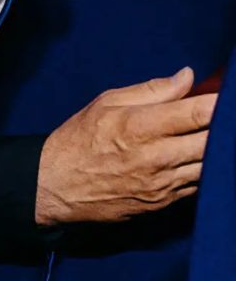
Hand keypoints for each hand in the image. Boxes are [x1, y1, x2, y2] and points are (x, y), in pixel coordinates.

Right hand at [35, 69, 216, 225]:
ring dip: (217, 148)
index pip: (194, 115)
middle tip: (225, 115)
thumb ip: (152, 90)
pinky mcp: (165, 203)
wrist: (60, 185)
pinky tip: (201, 154)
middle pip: (210, 143)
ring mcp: (163, 185)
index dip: (218, 104)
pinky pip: (199, 184)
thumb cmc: (81, 137)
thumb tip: (187, 77)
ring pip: (209, 166)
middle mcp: (155, 158)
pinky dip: (205, 168)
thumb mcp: (107, 102)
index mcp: (138, 126)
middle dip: (223, 127)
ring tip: (216, 132)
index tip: (228, 96)